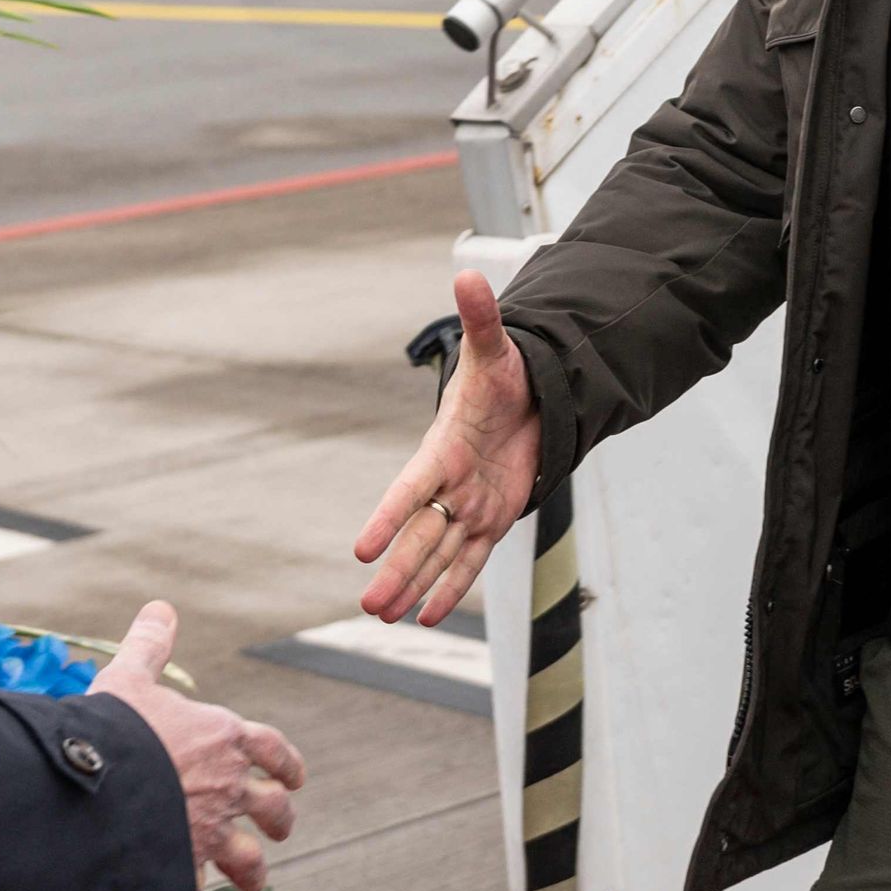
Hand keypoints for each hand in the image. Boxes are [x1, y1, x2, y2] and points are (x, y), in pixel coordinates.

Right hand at [91, 601, 303, 890]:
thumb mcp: (129, 678)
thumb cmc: (114, 726)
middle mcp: (229, 786)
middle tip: (279, 826)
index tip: (294, 775)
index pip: (273, 750)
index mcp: (224, 737)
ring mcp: (212, 830)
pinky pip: (201, 884)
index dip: (285, 762)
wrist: (95, 783)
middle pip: (272, 807)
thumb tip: (161, 609)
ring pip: (250, 858)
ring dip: (253, 868)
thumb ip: (148, 646)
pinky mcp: (188, 865)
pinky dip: (198, 889)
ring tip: (252, 878)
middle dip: (277, 818)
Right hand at [354, 270, 541, 626]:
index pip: (410, 491)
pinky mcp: (492, 520)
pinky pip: (470, 561)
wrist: (528, 400)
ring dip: (413, 586)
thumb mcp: (497, 349)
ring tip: (383, 617)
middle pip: (419, 536)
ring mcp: (469, 507)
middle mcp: (449, 486)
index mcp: (442, 450)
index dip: (389, 518)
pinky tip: (428, 617)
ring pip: (438, 555)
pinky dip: (451, 588)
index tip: (363, 547)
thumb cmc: (506, 376)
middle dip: (396, 571)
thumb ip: (481, 318)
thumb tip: (468, 274)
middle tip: (368, 605)